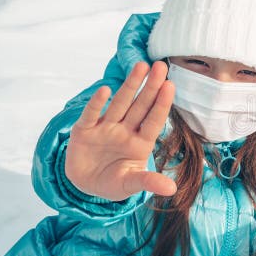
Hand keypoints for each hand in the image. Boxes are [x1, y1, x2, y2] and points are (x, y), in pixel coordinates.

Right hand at [65, 61, 176, 200]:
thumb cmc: (113, 182)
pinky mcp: (84, 131)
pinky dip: (97, 104)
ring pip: (120, 104)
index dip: (162, 104)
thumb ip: (148, 183)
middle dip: (150, 86)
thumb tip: (171, 190)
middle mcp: (125, 131)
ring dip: (129, 85)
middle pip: (140, 106)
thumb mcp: (130, 184)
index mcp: (140, 143)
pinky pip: (91, 115)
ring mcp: (104, 128)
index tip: (171, 85)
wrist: (84, 186)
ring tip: (141, 66)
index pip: (154, 120)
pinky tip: (105, 90)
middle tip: (161, 66)